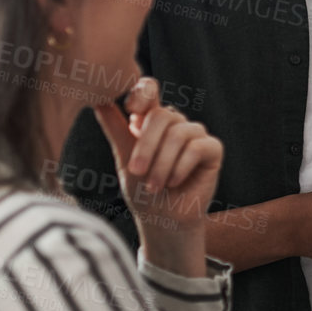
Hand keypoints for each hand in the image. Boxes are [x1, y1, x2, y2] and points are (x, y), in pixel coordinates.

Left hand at [94, 76, 221, 276]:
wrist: (162, 220)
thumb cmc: (142, 190)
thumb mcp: (124, 159)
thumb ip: (115, 129)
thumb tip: (98, 101)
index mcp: (151, 120)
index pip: (150, 90)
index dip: (142, 93)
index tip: (131, 109)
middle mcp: (175, 122)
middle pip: (162, 115)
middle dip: (146, 146)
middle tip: (137, 171)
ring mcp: (195, 134)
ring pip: (178, 133)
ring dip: (162, 163)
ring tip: (154, 185)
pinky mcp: (212, 149)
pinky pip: (197, 147)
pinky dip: (181, 167)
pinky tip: (174, 182)